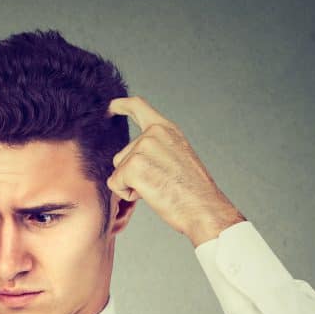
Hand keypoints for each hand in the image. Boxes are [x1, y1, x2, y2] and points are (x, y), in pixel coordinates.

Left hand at [106, 96, 245, 246]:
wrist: (203, 207)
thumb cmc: (193, 191)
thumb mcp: (177, 156)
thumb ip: (156, 148)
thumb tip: (134, 157)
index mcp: (166, 129)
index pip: (138, 107)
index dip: (121, 105)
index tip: (110, 107)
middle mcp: (153, 134)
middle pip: (122, 155)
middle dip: (132, 174)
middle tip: (161, 183)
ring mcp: (142, 148)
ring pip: (118, 170)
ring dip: (131, 184)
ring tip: (158, 188)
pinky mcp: (133, 167)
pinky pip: (115, 184)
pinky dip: (127, 195)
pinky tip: (150, 195)